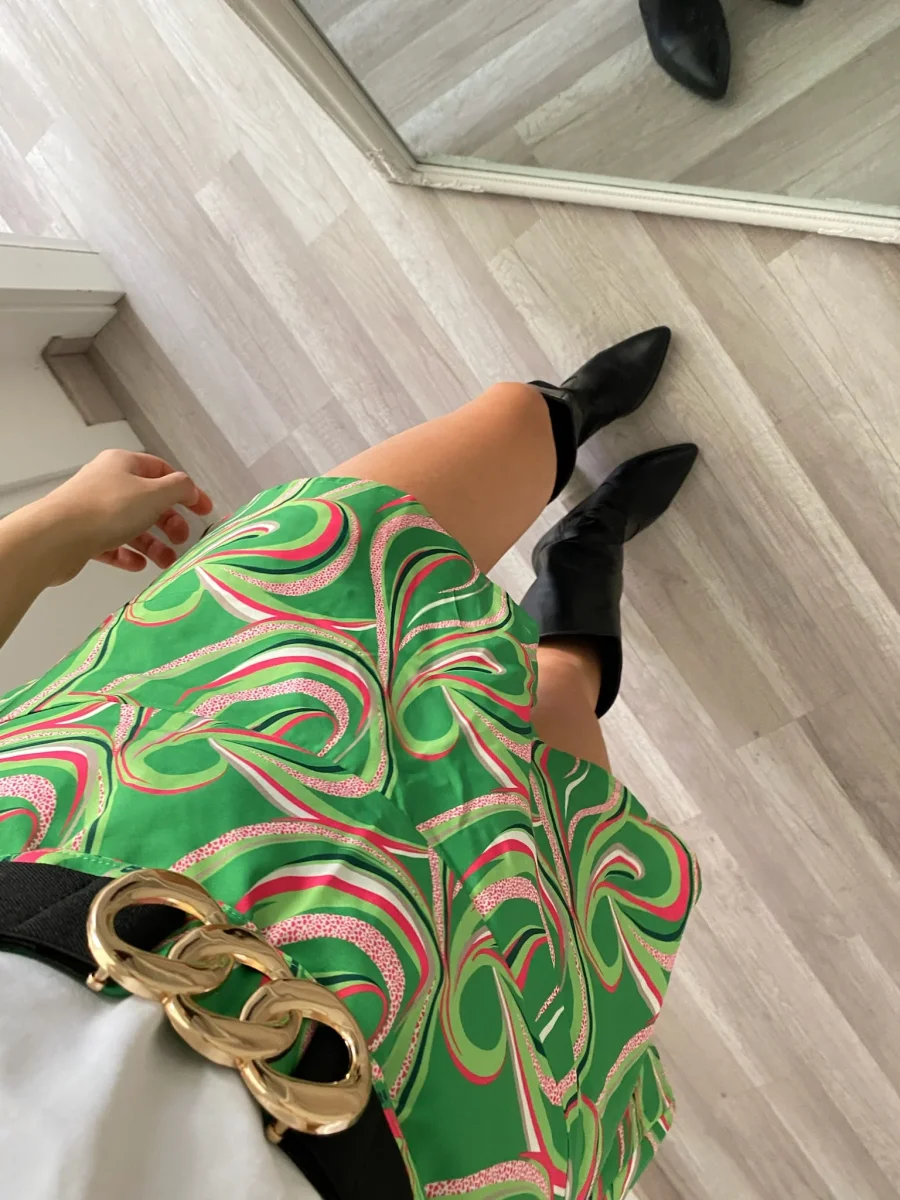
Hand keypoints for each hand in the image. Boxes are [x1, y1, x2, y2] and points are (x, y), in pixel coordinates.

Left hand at [32, 449, 212, 584]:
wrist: (55, 537)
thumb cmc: (109, 509)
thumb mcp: (154, 494)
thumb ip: (179, 489)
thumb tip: (189, 489)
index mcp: (123, 464)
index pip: (163, 472)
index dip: (187, 491)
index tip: (204, 511)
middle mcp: (108, 483)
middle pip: (149, 501)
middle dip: (169, 522)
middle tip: (182, 539)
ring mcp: (94, 509)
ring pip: (132, 526)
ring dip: (153, 544)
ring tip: (166, 562)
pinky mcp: (83, 536)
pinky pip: (113, 544)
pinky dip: (128, 554)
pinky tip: (138, 565)